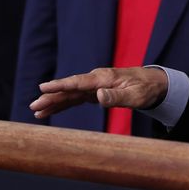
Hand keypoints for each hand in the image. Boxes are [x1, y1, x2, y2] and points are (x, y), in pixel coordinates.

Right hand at [29, 67, 168, 118]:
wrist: (154, 84)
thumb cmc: (146, 89)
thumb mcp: (135, 96)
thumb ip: (116, 97)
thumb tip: (98, 97)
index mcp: (104, 78)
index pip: (78, 82)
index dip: (60, 85)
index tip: (43, 88)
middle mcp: (96, 80)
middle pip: (69, 89)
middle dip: (51, 97)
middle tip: (34, 106)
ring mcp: (94, 86)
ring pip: (70, 94)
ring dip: (54, 102)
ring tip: (36, 111)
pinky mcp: (95, 93)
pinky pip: (75, 98)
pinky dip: (63, 104)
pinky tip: (50, 111)